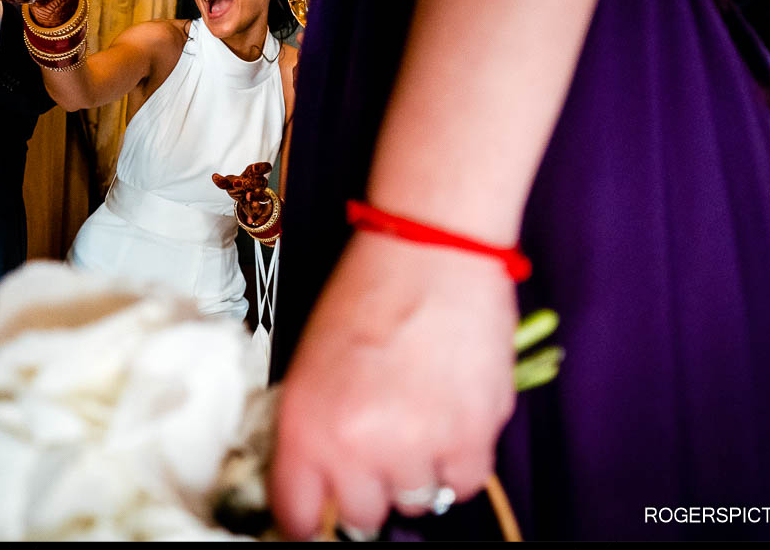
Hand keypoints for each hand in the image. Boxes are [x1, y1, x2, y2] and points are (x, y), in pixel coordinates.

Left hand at [211, 161, 275, 231]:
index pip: (265, 168)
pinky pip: (258, 211)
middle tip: (240, 183)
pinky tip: (250, 220)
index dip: (261, 167)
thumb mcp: (230, 183)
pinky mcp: (257, 208)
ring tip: (248, 196)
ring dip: (255, 196)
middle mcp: (259, 185)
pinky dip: (253, 215)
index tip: (253, 167)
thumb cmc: (238, 186)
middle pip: (261, 181)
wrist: (243, 198)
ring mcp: (259, 196)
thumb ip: (223, 181)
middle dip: (252, 182)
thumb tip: (214, 176)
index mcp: (254, 175)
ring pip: (262, 196)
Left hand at [271, 233, 516, 539]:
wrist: (429, 251)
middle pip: (360, 516)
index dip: (309, 517)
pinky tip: (450, 415)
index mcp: (305, 427)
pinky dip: (460, 459)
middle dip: (367, 487)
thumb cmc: (367, 294)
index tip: (318, 514)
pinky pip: (465, 483)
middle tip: (377, 446)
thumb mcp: (309, 363)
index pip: (297, 516)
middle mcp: (357, 447)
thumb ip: (311, 429)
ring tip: (417, 414)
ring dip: (416, 470)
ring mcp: (417, 446)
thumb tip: (317, 479)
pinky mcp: (472, 436)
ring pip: (416, 500)